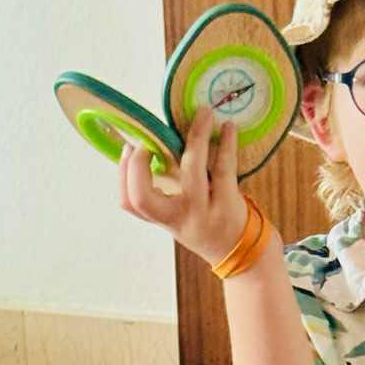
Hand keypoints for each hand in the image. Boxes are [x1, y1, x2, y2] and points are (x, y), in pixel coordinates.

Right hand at [117, 104, 249, 267]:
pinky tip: (228, 127)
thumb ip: (163, 191)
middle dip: (138, 166)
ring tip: (203, 113)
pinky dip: (226, 143)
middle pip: (144, 197)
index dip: (123, 174)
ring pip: (192, 170)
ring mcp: (203, 212)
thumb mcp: (179, 216)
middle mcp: (179, 219)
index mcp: (164, 218)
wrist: (241, 252)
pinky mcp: (228, 204)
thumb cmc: (206, 225)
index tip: (131, 148)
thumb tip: (150, 144)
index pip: (130, 202)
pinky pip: (224, 168)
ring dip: (196, 136)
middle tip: (146, 143)